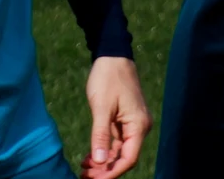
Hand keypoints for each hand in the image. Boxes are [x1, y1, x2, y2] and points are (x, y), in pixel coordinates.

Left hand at [81, 56, 149, 177]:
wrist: (113, 56)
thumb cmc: (108, 78)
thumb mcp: (101, 107)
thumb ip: (100, 136)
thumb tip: (99, 162)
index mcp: (138, 125)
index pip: (128, 159)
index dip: (111, 173)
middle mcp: (140, 127)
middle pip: (125, 158)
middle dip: (105, 170)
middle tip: (83, 175)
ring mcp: (133, 124)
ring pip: (120, 152)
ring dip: (103, 162)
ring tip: (83, 168)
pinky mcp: (125, 120)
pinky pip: (117, 142)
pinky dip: (103, 151)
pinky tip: (88, 157)